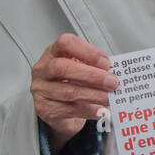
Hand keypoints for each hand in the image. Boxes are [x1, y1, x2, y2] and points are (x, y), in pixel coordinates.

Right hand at [31, 34, 116, 154]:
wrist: (57, 107)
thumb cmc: (71, 82)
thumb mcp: (81, 68)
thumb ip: (94, 67)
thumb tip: (114, 72)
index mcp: (53, 53)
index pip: (65, 43)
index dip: (87, 51)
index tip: (106, 62)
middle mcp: (43, 69)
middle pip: (62, 68)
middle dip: (91, 76)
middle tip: (112, 82)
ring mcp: (41, 89)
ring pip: (67, 92)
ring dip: (93, 95)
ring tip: (110, 98)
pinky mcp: (44, 108)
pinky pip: (68, 110)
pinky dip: (88, 110)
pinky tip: (100, 111)